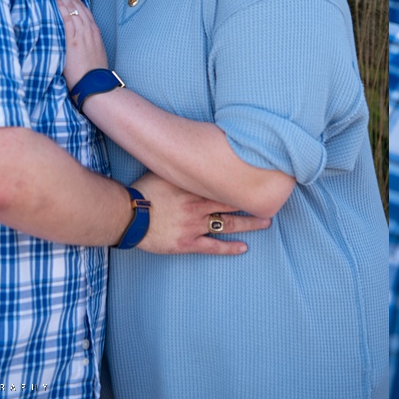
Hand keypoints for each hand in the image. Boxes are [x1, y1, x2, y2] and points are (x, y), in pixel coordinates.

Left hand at [52, 0, 109, 86]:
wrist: (96, 85)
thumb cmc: (92, 73)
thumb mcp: (91, 52)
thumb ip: (82, 41)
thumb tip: (70, 39)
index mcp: (93, 30)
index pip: (81, 7)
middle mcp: (89, 29)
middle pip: (75, 4)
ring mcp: (82, 34)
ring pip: (71, 8)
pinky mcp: (74, 41)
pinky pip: (66, 20)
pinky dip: (60, 7)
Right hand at [131, 171, 271, 254]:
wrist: (127, 216)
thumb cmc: (144, 190)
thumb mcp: (165, 171)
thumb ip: (184, 166)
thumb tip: (198, 150)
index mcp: (195, 187)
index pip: (226, 182)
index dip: (244, 182)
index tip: (261, 178)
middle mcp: (198, 205)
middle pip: (232, 202)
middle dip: (252, 202)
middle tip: (271, 201)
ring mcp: (194, 225)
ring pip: (227, 223)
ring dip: (248, 224)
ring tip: (266, 223)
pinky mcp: (187, 243)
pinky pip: (212, 246)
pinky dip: (229, 248)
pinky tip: (243, 247)